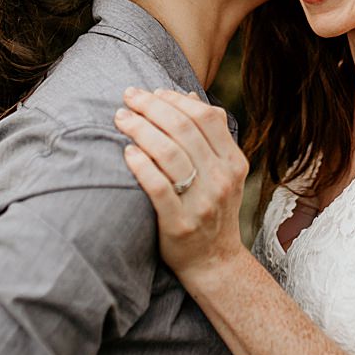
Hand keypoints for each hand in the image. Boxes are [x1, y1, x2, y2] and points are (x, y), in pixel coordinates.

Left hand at [115, 89, 248, 279]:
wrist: (214, 262)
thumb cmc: (211, 209)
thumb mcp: (222, 171)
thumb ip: (209, 135)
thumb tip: (187, 93)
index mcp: (233, 161)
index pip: (206, 116)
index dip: (175, 99)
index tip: (151, 92)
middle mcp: (222, 178)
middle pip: (184, 129)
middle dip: (151, 107)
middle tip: (127, 97)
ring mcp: (202, 202)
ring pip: (169, 153)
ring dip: (141, 129)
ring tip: (121, 119)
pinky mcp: (179, 224)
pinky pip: (157, 188)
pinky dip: (141, 165)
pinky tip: (127, 152)